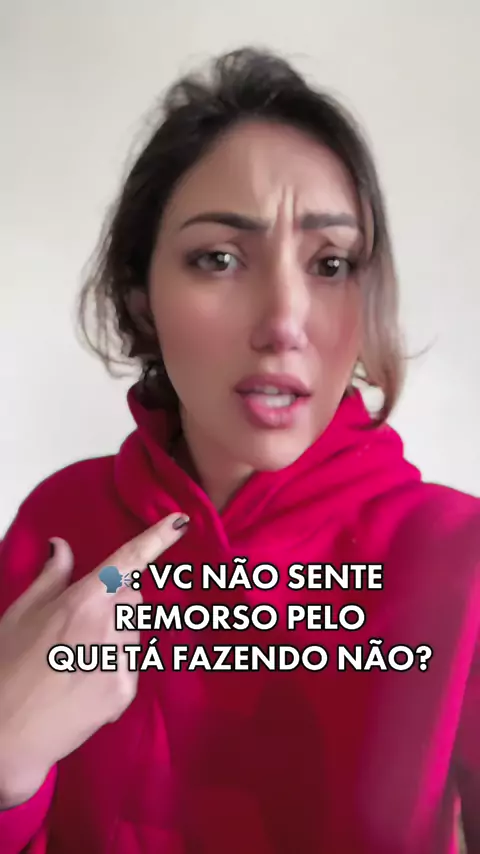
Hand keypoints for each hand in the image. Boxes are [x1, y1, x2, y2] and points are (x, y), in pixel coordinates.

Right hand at [0, 512, 188, 807]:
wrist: (5, 735)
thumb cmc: (5, 669)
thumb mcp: (20, 614)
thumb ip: (51, 577)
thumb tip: (62, 545)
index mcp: (82, 600)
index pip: (127, 561)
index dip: (158, 538)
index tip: (181, 520)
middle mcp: (107, 625)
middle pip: (133, 597)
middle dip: (116, 601)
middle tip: (81, 624)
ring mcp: (119, 660)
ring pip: (133, 631)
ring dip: (116, 635)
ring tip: (77, 659)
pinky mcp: (124, 690)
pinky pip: (131, 664)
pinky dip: (114, 668)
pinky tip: (84, 682)